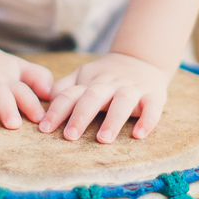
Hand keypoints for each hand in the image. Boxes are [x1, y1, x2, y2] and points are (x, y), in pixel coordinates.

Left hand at [39, 53, 168, 142]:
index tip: (44, 129)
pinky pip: (152, 107)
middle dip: (81, 116)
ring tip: (103, 139)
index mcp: (88, 82)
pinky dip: (147, 120)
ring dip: (112, 119)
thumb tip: (45, 104)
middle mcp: (109, 84)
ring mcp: (132, 89)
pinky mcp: (153, 95)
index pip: (69, 94)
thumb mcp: (82, 76)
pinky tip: (139, 135)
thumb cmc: (105, 76)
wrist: (141, 59)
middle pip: (93, 97)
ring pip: (122, 101)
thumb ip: (64, 89)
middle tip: (70, 136)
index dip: (56, 111)